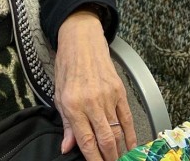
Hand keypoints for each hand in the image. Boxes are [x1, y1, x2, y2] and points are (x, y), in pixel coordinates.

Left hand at [54, 10, 135, 160]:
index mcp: (73, 105)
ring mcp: (108, 96)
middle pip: (105, 140)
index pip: (86, 141)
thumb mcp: (58, 95)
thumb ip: (66, 124)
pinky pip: (127, 118)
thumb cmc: (67, 67)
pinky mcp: (120, 91)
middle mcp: (92, 102)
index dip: (93, 160)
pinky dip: (131, 134)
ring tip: (120, 160)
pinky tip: (131, 145)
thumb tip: (67, 147)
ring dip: (120, 151)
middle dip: (109, 159)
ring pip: (117, 131)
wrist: (82, 41)